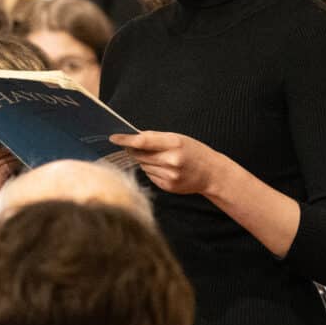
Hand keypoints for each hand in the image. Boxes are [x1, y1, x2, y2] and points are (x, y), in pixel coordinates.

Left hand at [110, 131, 226, 195]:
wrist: (211, 173)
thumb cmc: (194, 151)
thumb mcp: (179, 138)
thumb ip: (157, 138)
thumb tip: (133, 138)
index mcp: (175, 143)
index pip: (144, 141)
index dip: (126, 140)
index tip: (113, 138)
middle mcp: (171, 160)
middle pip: (139, 155)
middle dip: (135, 150)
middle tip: (139, 147)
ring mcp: (169, 175)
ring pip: (143, 166)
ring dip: (145, 161)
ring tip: (162, 159)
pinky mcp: (167, 186)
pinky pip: (149, 176)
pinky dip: (152, 171)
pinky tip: (165, 169)